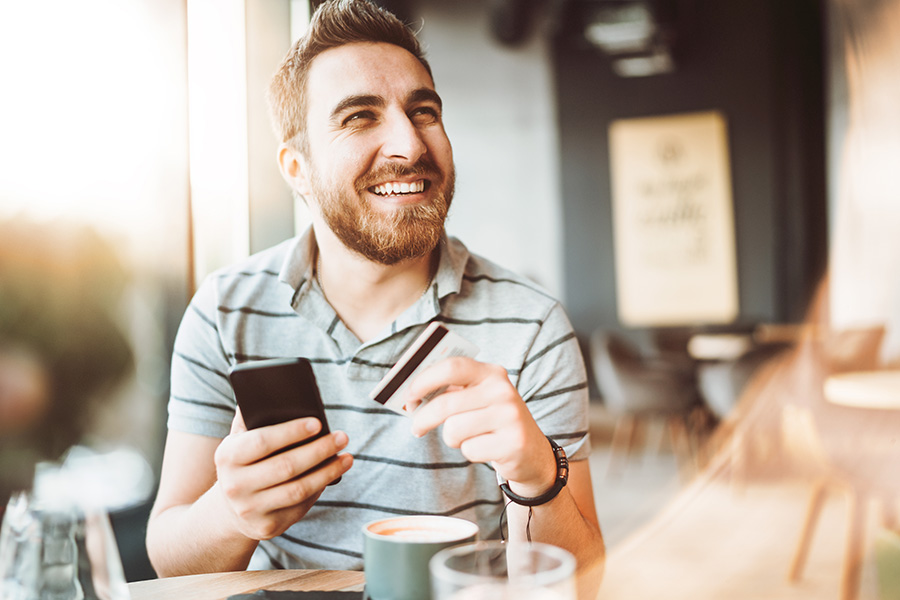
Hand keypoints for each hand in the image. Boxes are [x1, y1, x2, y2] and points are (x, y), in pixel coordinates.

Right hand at [213, 409, 352, 539]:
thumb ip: (252, 416)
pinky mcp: (268, 527)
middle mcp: (234, 486)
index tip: (318, 422)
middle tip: (342, 437)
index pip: (262, 441)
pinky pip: (301, 506)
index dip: (291, 431)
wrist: (229, 509)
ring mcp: (250, 509)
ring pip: (298, 489)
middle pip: (286, 466)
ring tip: (346, 456)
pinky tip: (334, 473)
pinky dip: (320, 488)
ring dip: (328, 471)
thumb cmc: (244, 462)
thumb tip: (273, 389)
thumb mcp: (239, 440)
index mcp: (227, 456)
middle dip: (319, 450)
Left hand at [406, 357, 555, 496]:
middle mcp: (502, 391)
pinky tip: (485, 448)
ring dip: (453, 439)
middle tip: (416, 428)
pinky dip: (470, 452)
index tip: (408, 394)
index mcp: (491, 373)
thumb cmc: (493, 421)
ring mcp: (510, 416)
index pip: (452, 367)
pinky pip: (469, 450)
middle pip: (446, 404)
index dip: (425, 380)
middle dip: (423, 418)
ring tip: (467, 437)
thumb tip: (411, 395)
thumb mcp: (479, 398)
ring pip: (454, 430)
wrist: (532, 452)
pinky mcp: (512, 443)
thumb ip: (451, 391)